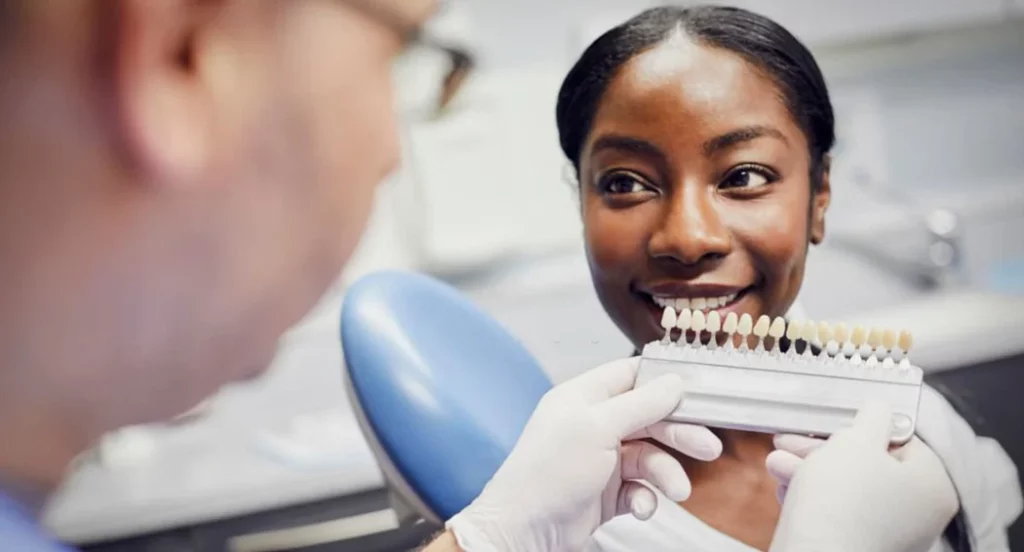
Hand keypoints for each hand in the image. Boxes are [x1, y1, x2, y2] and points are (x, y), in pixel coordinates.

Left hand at [444, 357, 721, 551]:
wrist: (525, 531)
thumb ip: (641, 403)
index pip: (630, 376)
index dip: (664, 382)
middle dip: (679, 434)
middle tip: (708, 448)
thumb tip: (675, 381)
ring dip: (666, 474)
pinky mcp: (605, 494)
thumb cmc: (549, 473)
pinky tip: (639, 508)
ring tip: (677, 491)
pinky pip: (639, 489)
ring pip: (649, 457)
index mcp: (584, 398)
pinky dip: (645, 499)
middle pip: (648, 418)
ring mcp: (599, 460)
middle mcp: (592, 425)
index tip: (698, 391)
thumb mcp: (598, 427)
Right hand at [766, 402, 958, 551]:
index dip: (866, 427)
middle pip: (868, 464)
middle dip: (822, 449)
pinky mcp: (857, 545)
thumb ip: (872, 417)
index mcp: (931, 485)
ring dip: (807, 469)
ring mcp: (887, 533)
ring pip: (846, 487)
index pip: (904, 442)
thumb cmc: (843, 498)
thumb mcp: (857, 441)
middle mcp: (916, 513)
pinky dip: (810, 496)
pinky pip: (836, 512)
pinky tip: (784, 487)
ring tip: (777, 462)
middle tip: (791, 439)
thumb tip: (879, 408)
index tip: (836, 421)